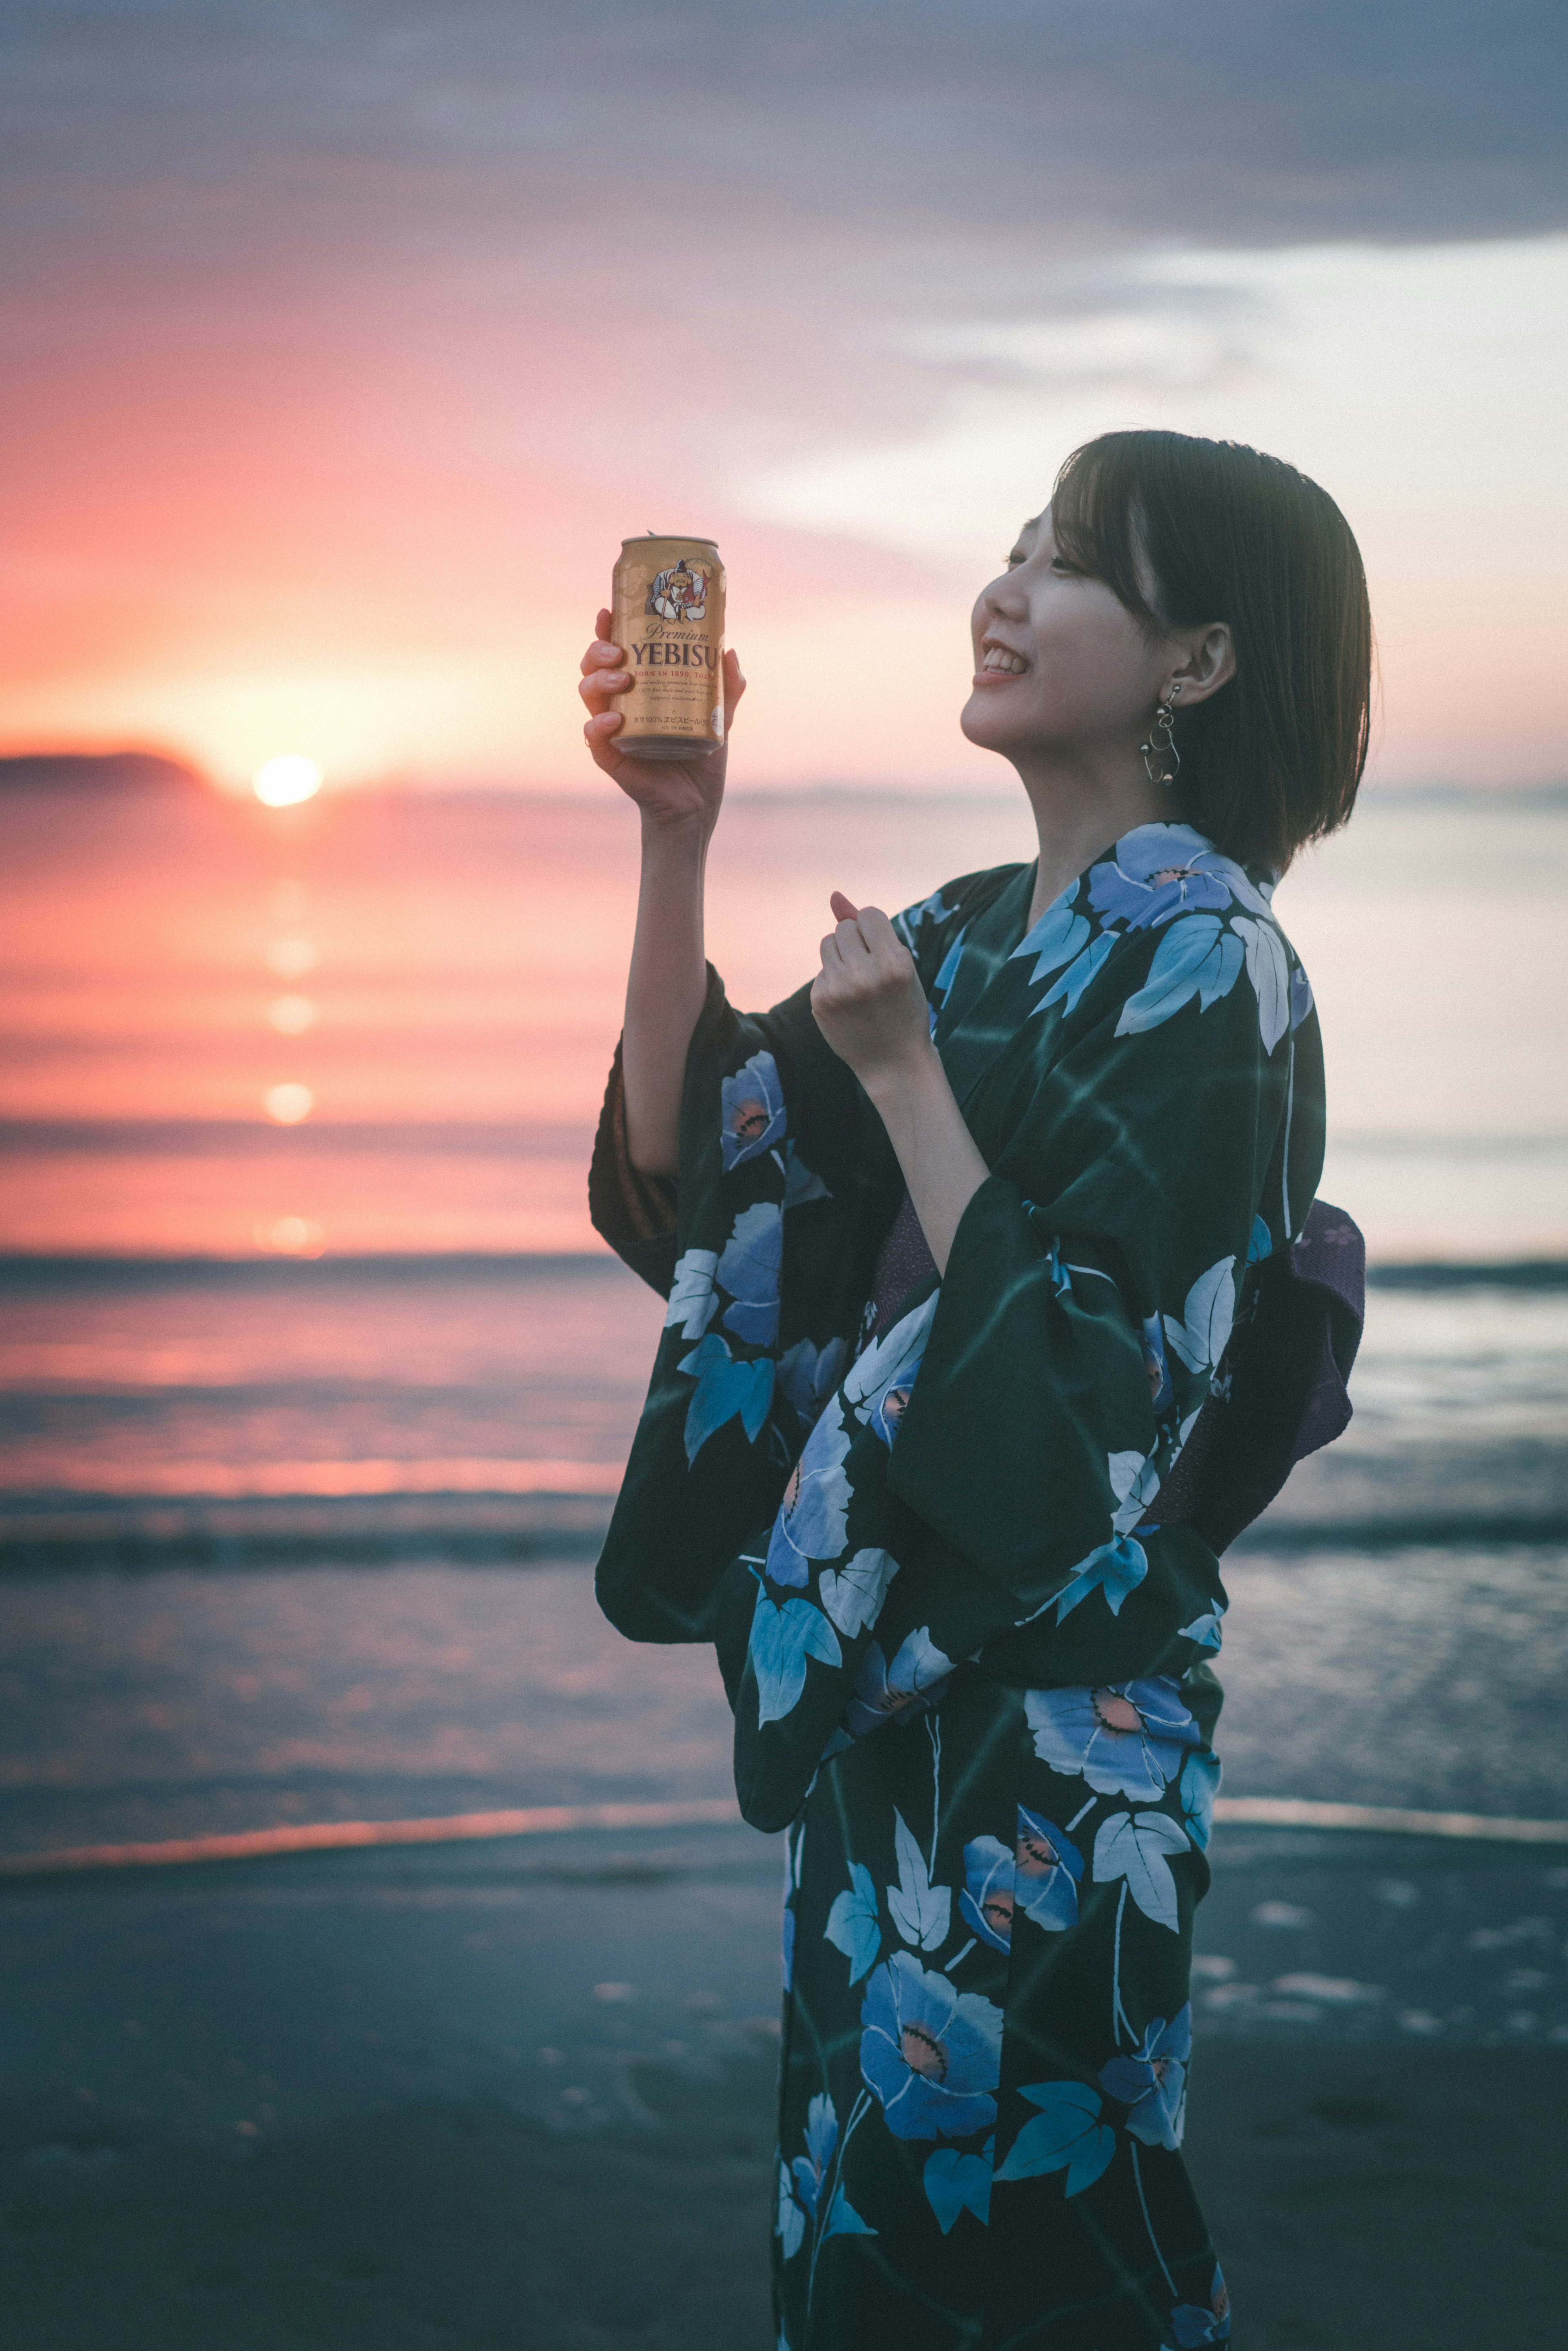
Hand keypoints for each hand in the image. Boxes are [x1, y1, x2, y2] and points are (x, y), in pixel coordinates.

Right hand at [580, 607, 744, 838]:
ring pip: (588, 693)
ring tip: (623, 679)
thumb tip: (729, 651)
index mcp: (639, 687)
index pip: (615, 651)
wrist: (697, 804)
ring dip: (599, 680)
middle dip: (599, 651)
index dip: (606, 629)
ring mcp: (611, 729)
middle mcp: (619, 703)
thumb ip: (727, 687)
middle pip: (593, 666)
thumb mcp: (720, 717)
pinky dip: (599, 724)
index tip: (609, 611)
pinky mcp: (610, 756)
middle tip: (619, 652)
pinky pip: (593, 736)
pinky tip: (616, 719)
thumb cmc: (701, 756)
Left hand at [810, 893, 933, 1094]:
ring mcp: (839, 990)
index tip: (883, 950)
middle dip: (857, 942)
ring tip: (859, 982)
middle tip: (871, 969)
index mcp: (894, 964)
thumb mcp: (899, 965)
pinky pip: (821, 969)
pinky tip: (848, 1002)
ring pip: (828, 943)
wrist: (893, 1062)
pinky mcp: (820, 1001)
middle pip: (845, 928)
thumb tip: (834, 895)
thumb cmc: (902, 1006)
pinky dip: (833, 979)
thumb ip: (869, 928)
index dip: (875, 930)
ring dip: (841, 955)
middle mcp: (865, 975)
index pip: (869, 915)